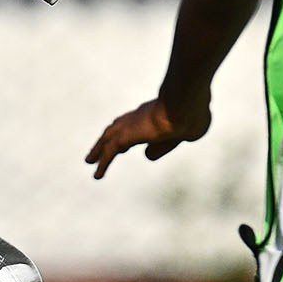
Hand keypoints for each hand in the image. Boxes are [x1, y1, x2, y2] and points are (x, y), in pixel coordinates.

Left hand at [86, 92, 210, 177]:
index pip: (136, 121)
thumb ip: (163, 145)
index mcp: (154, 112)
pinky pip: (110, 152)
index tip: (124, 141)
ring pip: (109, 138)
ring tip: (89, 161)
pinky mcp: (126, 135)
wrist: (185, 106)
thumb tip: (145, 156)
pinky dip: (102, 163)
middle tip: (99, 147)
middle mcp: (139, 115)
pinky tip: (97, 175)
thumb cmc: (193, 115)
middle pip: (117, 127)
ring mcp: (131, 123)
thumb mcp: (182, 134)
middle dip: (107, 138)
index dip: (128, 129)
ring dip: (99, 149)